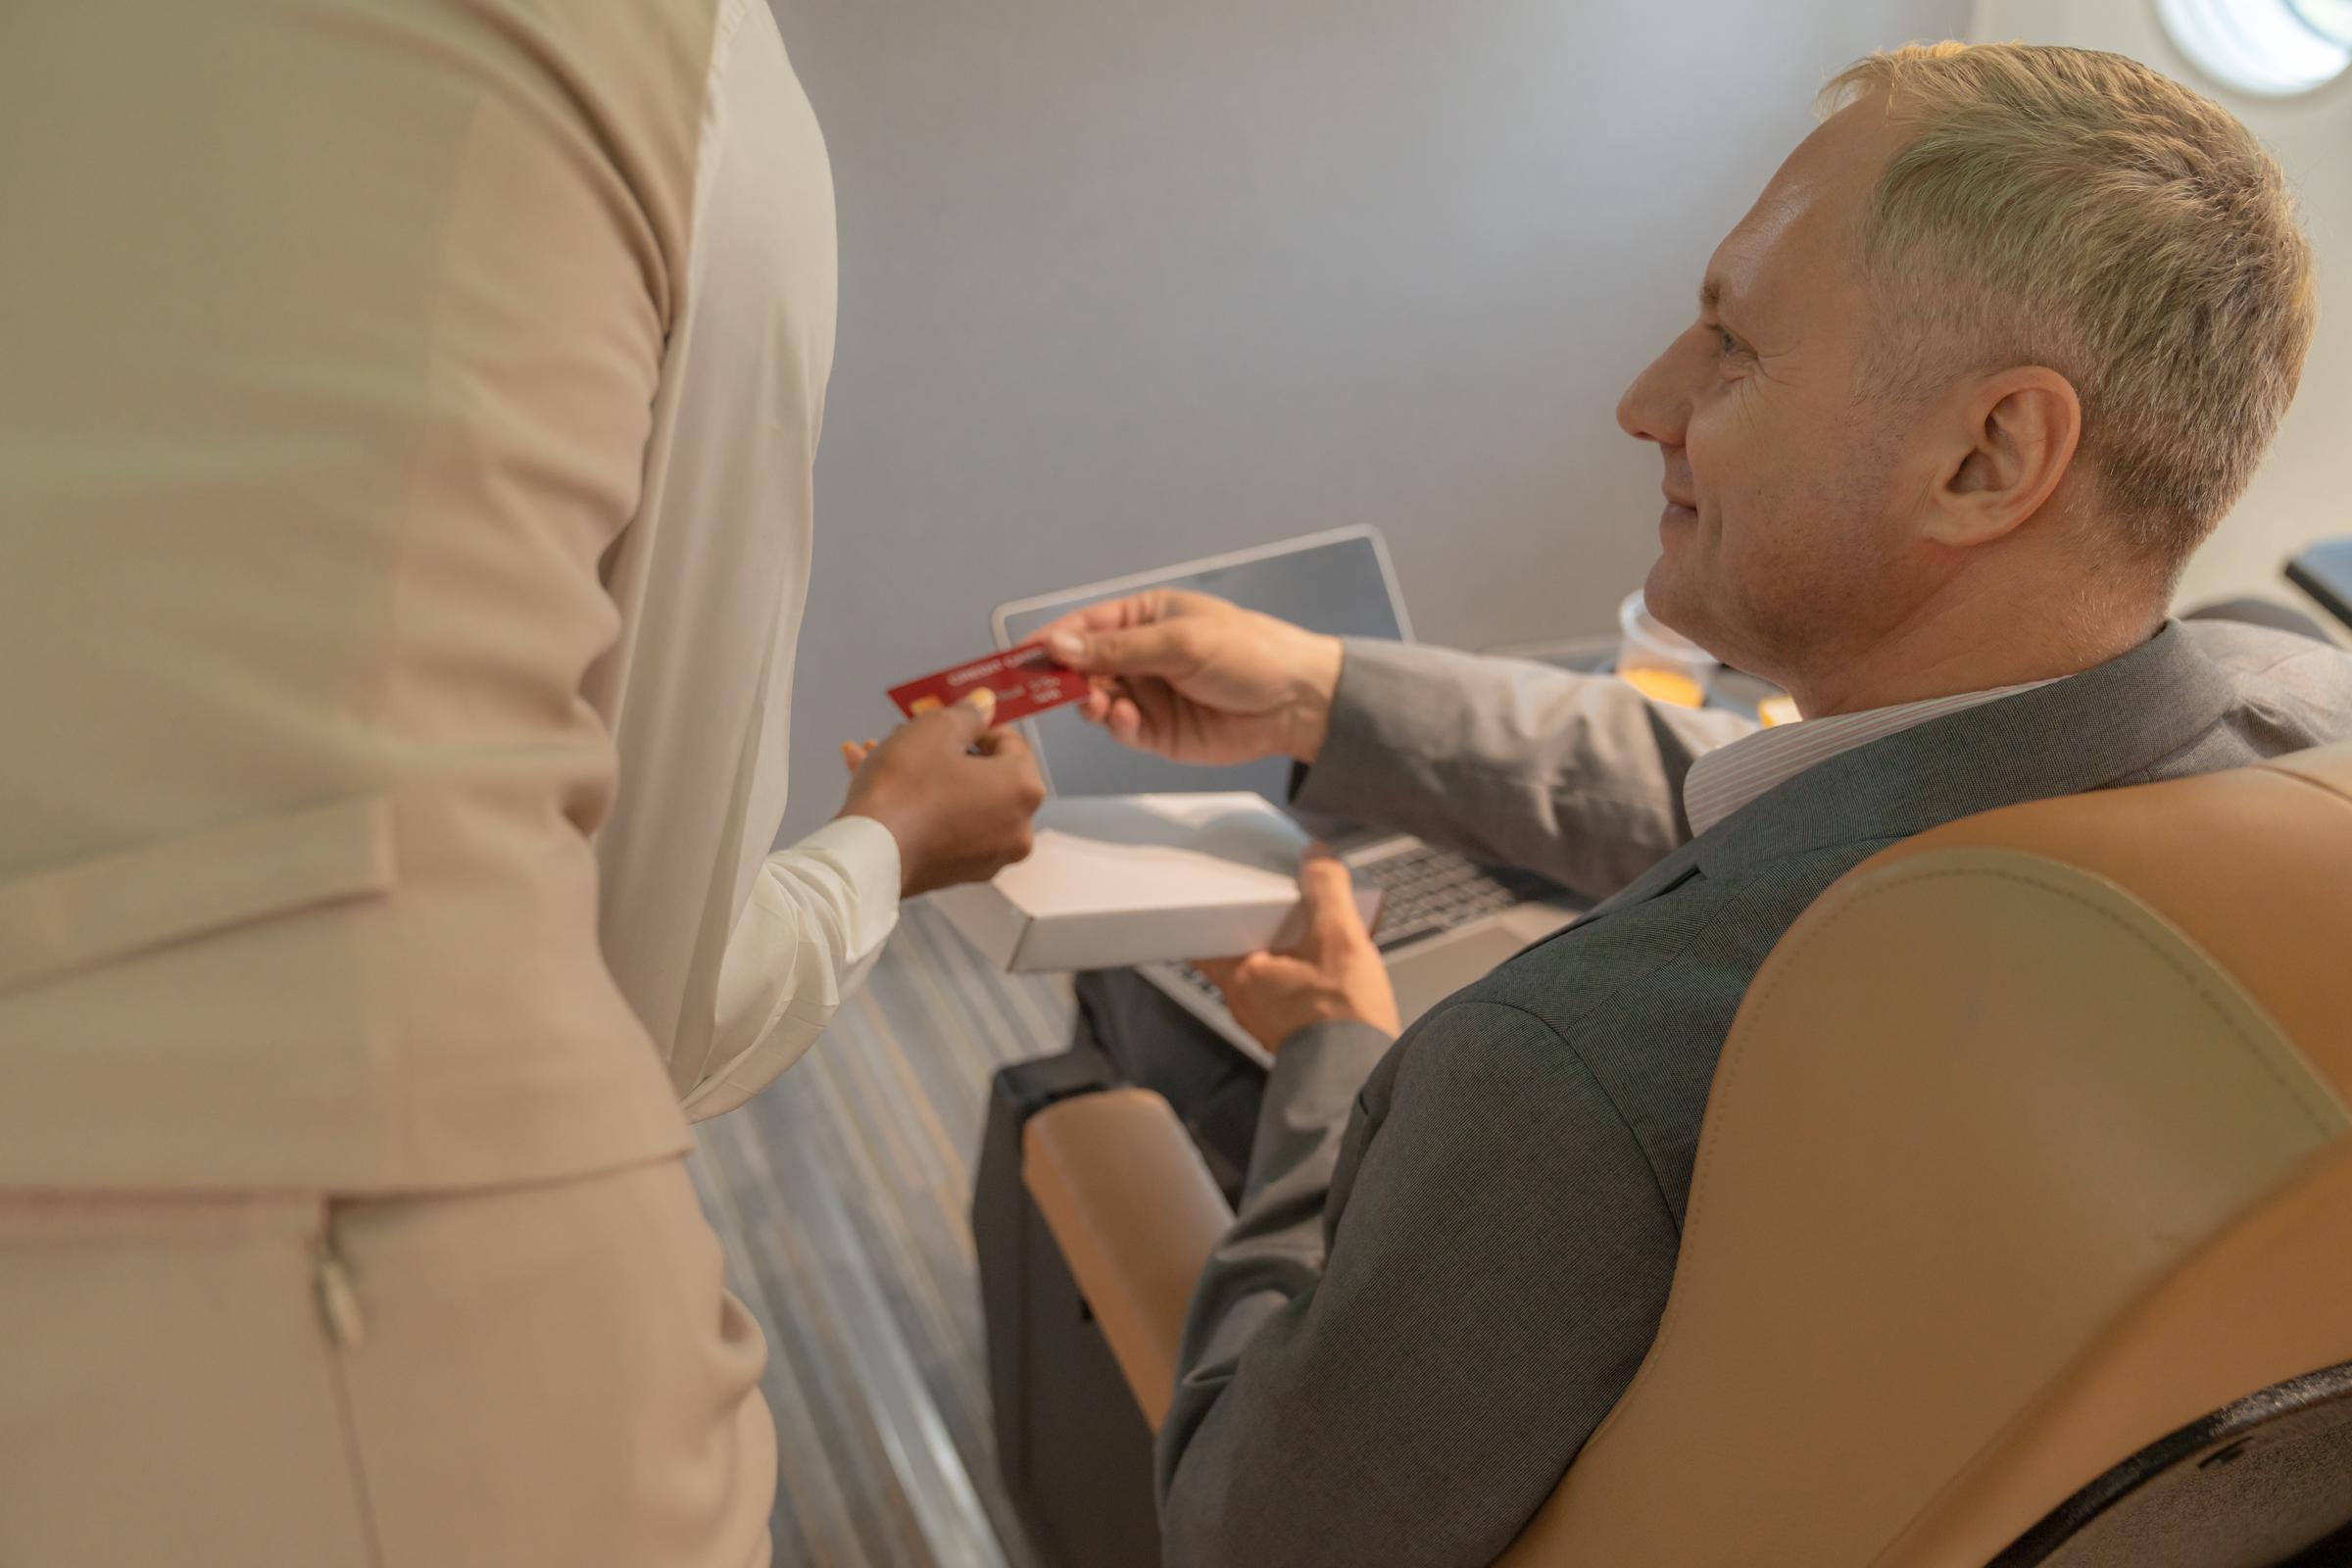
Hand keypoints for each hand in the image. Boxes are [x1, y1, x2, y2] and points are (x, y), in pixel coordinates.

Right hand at [838, 690, 1046, 896]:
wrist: (868, 856)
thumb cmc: (907, 786)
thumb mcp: (936, 729)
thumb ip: (968, 714)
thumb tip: (986, 704)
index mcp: (1023, 790)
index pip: (1010, 743)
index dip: (973, 726)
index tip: (942, 721)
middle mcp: (1017, 828)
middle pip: (983, 774)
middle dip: (941, 750)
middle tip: (904, 734)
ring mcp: (988, 856)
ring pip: (957, 800)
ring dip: (921, 774)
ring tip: (875, 753)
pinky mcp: (957, 873)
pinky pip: (944, 827)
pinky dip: (920, 805)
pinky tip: (875, 785)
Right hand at [1033, 589, 1343, 766]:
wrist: (1297, 702)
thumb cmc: (1246, 652)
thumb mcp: (1180, 641)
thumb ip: (1117, 649)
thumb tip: (1059, 647)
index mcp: (1144, 617)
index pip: (1084, 626)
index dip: (1051, 640)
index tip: (1019, 657)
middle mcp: (1139, 655)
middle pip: (1082, 667)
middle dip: (1064, 678)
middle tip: (1046, 690)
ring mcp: (1146, 694)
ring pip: (1096, 700)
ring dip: (1090, 703)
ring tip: (1098, 705)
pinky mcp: (1157, 732)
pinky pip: (1121, 729)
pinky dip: (1117, 725)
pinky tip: (1126, 720)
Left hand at [1194, 847, 1398, 1052]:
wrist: (1362, 1075)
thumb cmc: (1343, 1015)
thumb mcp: (1339, 936)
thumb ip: (1326, 889)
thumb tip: (1315, 854)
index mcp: (1242, 976)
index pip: (1202, 941)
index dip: (1205, 917)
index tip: (1209, 898)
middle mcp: (1246, 1002)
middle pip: (1233, 956)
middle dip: (1248, 930)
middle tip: (1264, 904)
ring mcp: (1267, 1022)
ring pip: (1260, 977)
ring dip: (1274, 955)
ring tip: (1299, 930)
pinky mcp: (1293, 1035)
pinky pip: (1283, 996)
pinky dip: (1294, 977)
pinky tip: (1321, 966)